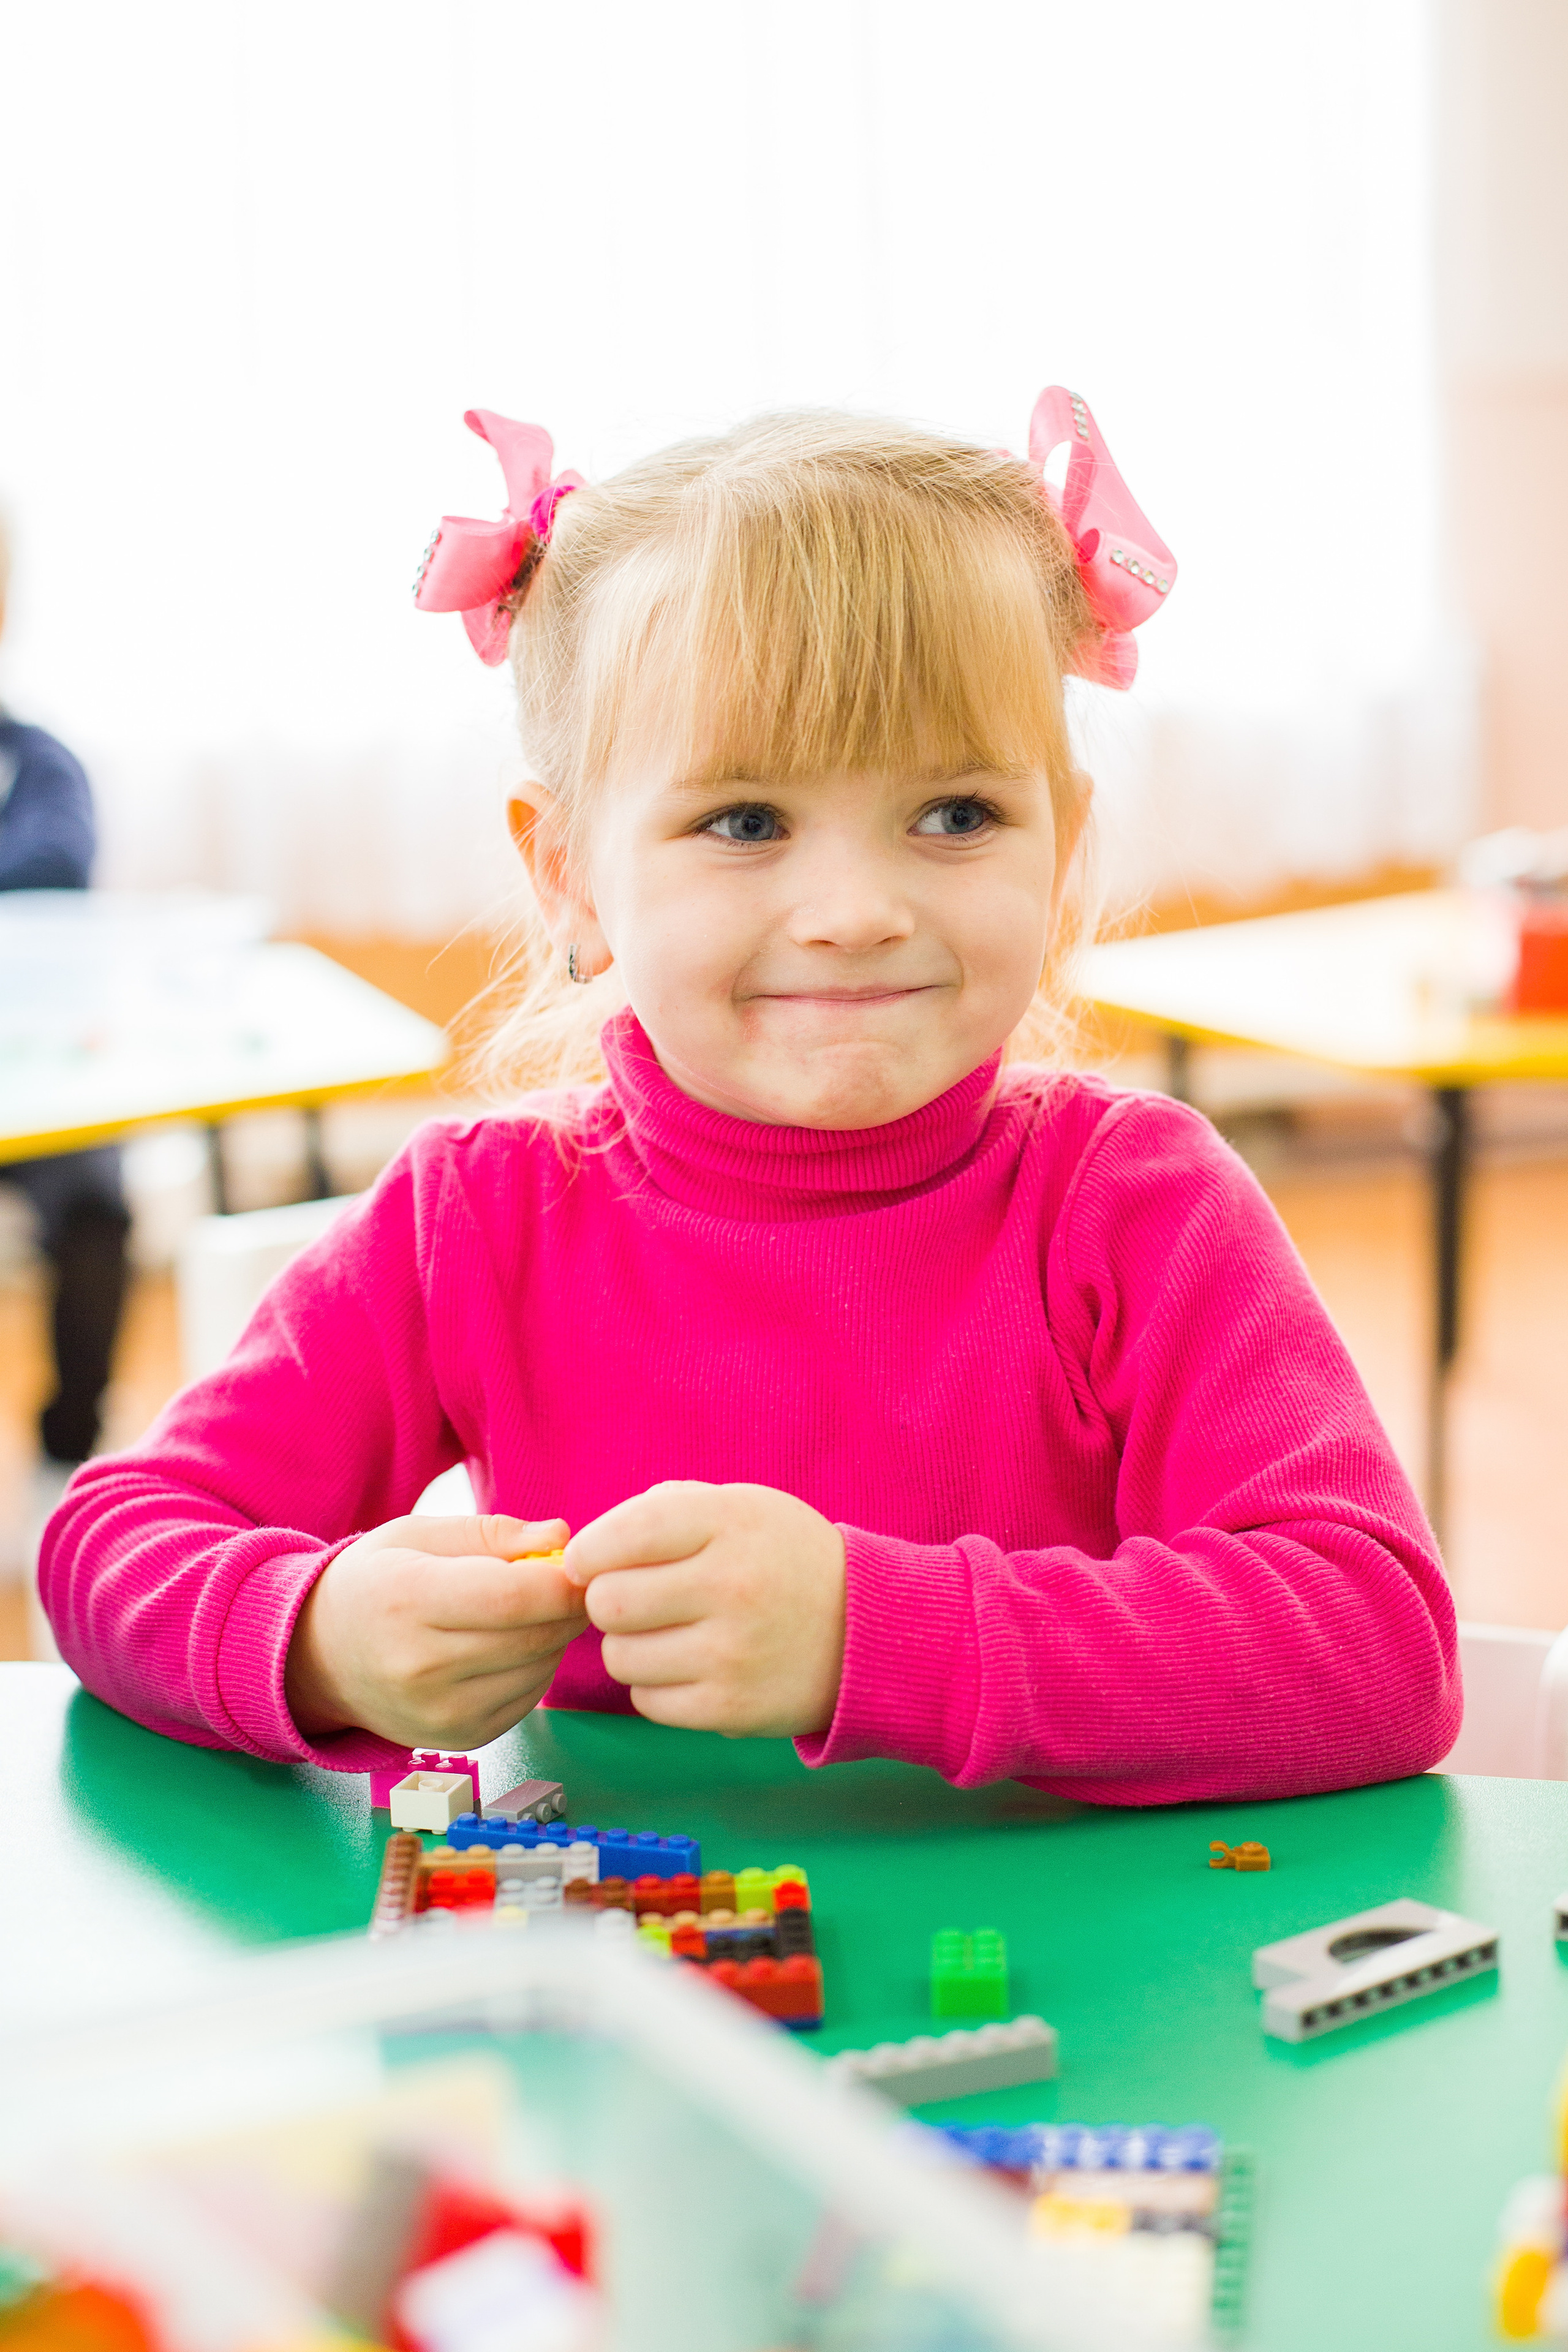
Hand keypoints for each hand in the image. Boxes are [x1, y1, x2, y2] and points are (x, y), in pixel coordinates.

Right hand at [285, 1513, 586, 1749]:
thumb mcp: (418, 1535)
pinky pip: (529, 1698)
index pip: (515, 1596)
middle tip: (567, 1583)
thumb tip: (561, 1535)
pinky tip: (511, 1646)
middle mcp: (421, 1665)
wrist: (321, 1658)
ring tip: (528, 1612)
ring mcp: (441, 1711)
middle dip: (567, 1607)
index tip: (580, 1564)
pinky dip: (536, 1668)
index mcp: (410, 1599)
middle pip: (536, 1636)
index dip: (564, 1580)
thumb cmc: (377, 1582)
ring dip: (554, 1638)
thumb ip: (493, 1532)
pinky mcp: (461, 1738)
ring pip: (540, 1669)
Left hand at [562, 1481, 845, 1737]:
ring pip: (620, 1657)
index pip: (623, 1536)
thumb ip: (664, 1510)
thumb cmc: (784, 1560)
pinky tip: (689, 1666)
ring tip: (668, 1634)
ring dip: (631, 1646)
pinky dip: (656, 1686)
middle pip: (609, 1602)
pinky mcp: (732, 1707)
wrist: (867, 1628)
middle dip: (608, 1602)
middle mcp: (732, 1584)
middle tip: (635, 1601)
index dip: (588, 1553)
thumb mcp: (741, 1507)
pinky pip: (647, 1701)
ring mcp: (733, 1651)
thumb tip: (586, 1553)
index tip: (588, 1563)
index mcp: (730, 1522)